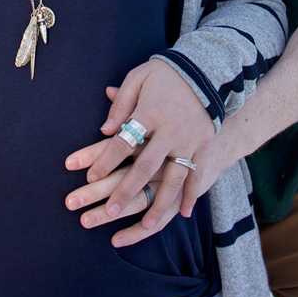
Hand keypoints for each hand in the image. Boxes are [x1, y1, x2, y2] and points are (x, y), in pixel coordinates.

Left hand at [64, 58, 215, 241]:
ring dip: (160, 204)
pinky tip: (182, 213)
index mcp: (149, 112)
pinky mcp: (206, 147)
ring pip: (173, 179)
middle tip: (108, 211)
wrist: (209, 71)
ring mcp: (191, 141)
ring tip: (146, 224)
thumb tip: (104, 130)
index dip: (104, 160)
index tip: (88, 176)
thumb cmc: (165, 76)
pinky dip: (191, 196)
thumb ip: (121, 103)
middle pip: (144, 166)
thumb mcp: (138, 78)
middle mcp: (170, 130)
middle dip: (126, 190)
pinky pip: (198, 176)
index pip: (122, 142)